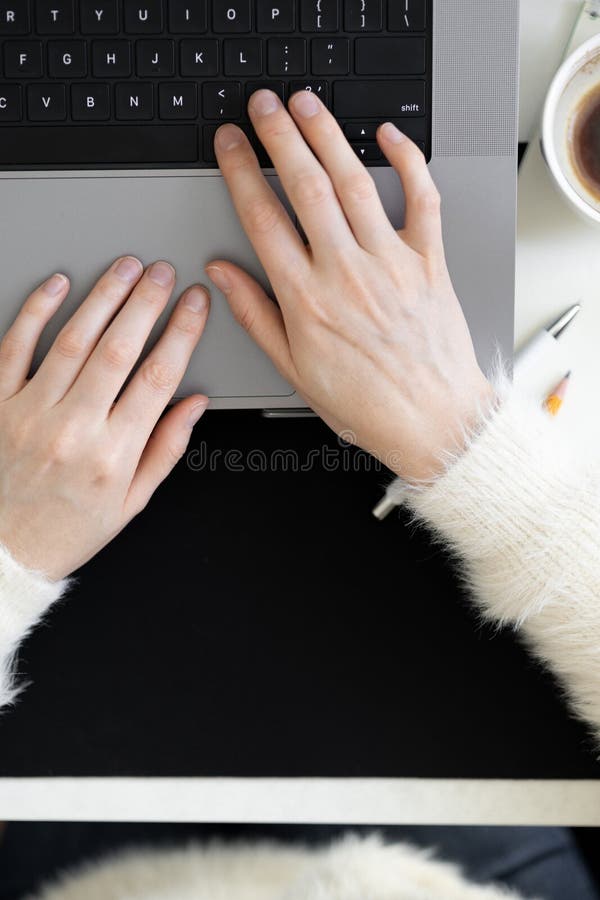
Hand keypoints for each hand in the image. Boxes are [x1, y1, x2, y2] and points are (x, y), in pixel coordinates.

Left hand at [0, 258, 209, 580]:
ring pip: (72, 340)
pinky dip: (36, 312)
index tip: (195, 304)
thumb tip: (193, 404)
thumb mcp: (130, 502)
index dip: (182, 332)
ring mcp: (31, 413)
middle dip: (147, 303)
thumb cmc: (66, 530)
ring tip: (125, 268)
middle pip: (118, 349)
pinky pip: (15, 348)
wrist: (3, 554)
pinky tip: (58, 286)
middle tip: (164, 274)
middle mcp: (72, 429)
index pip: (157, 378)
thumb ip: (165, 449)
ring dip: (103, 297)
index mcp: (112, 455)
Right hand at [207, 90, 493, 481]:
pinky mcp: (428, 261)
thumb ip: (255, 315)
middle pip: (305, 187)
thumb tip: (222, 273)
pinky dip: (408, 160)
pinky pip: (422, 198)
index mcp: (307, 300)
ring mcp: (391, 263)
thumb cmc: (366, 403)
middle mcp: (347, 273)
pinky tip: (388, 135)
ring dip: (327, 135)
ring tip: (306, 104)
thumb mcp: (295, 368)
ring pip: (354, 183)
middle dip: (278, 136)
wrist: (432, 421)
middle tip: (262, 105)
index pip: (263, 219)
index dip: (240, 172)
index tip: (229, 145)